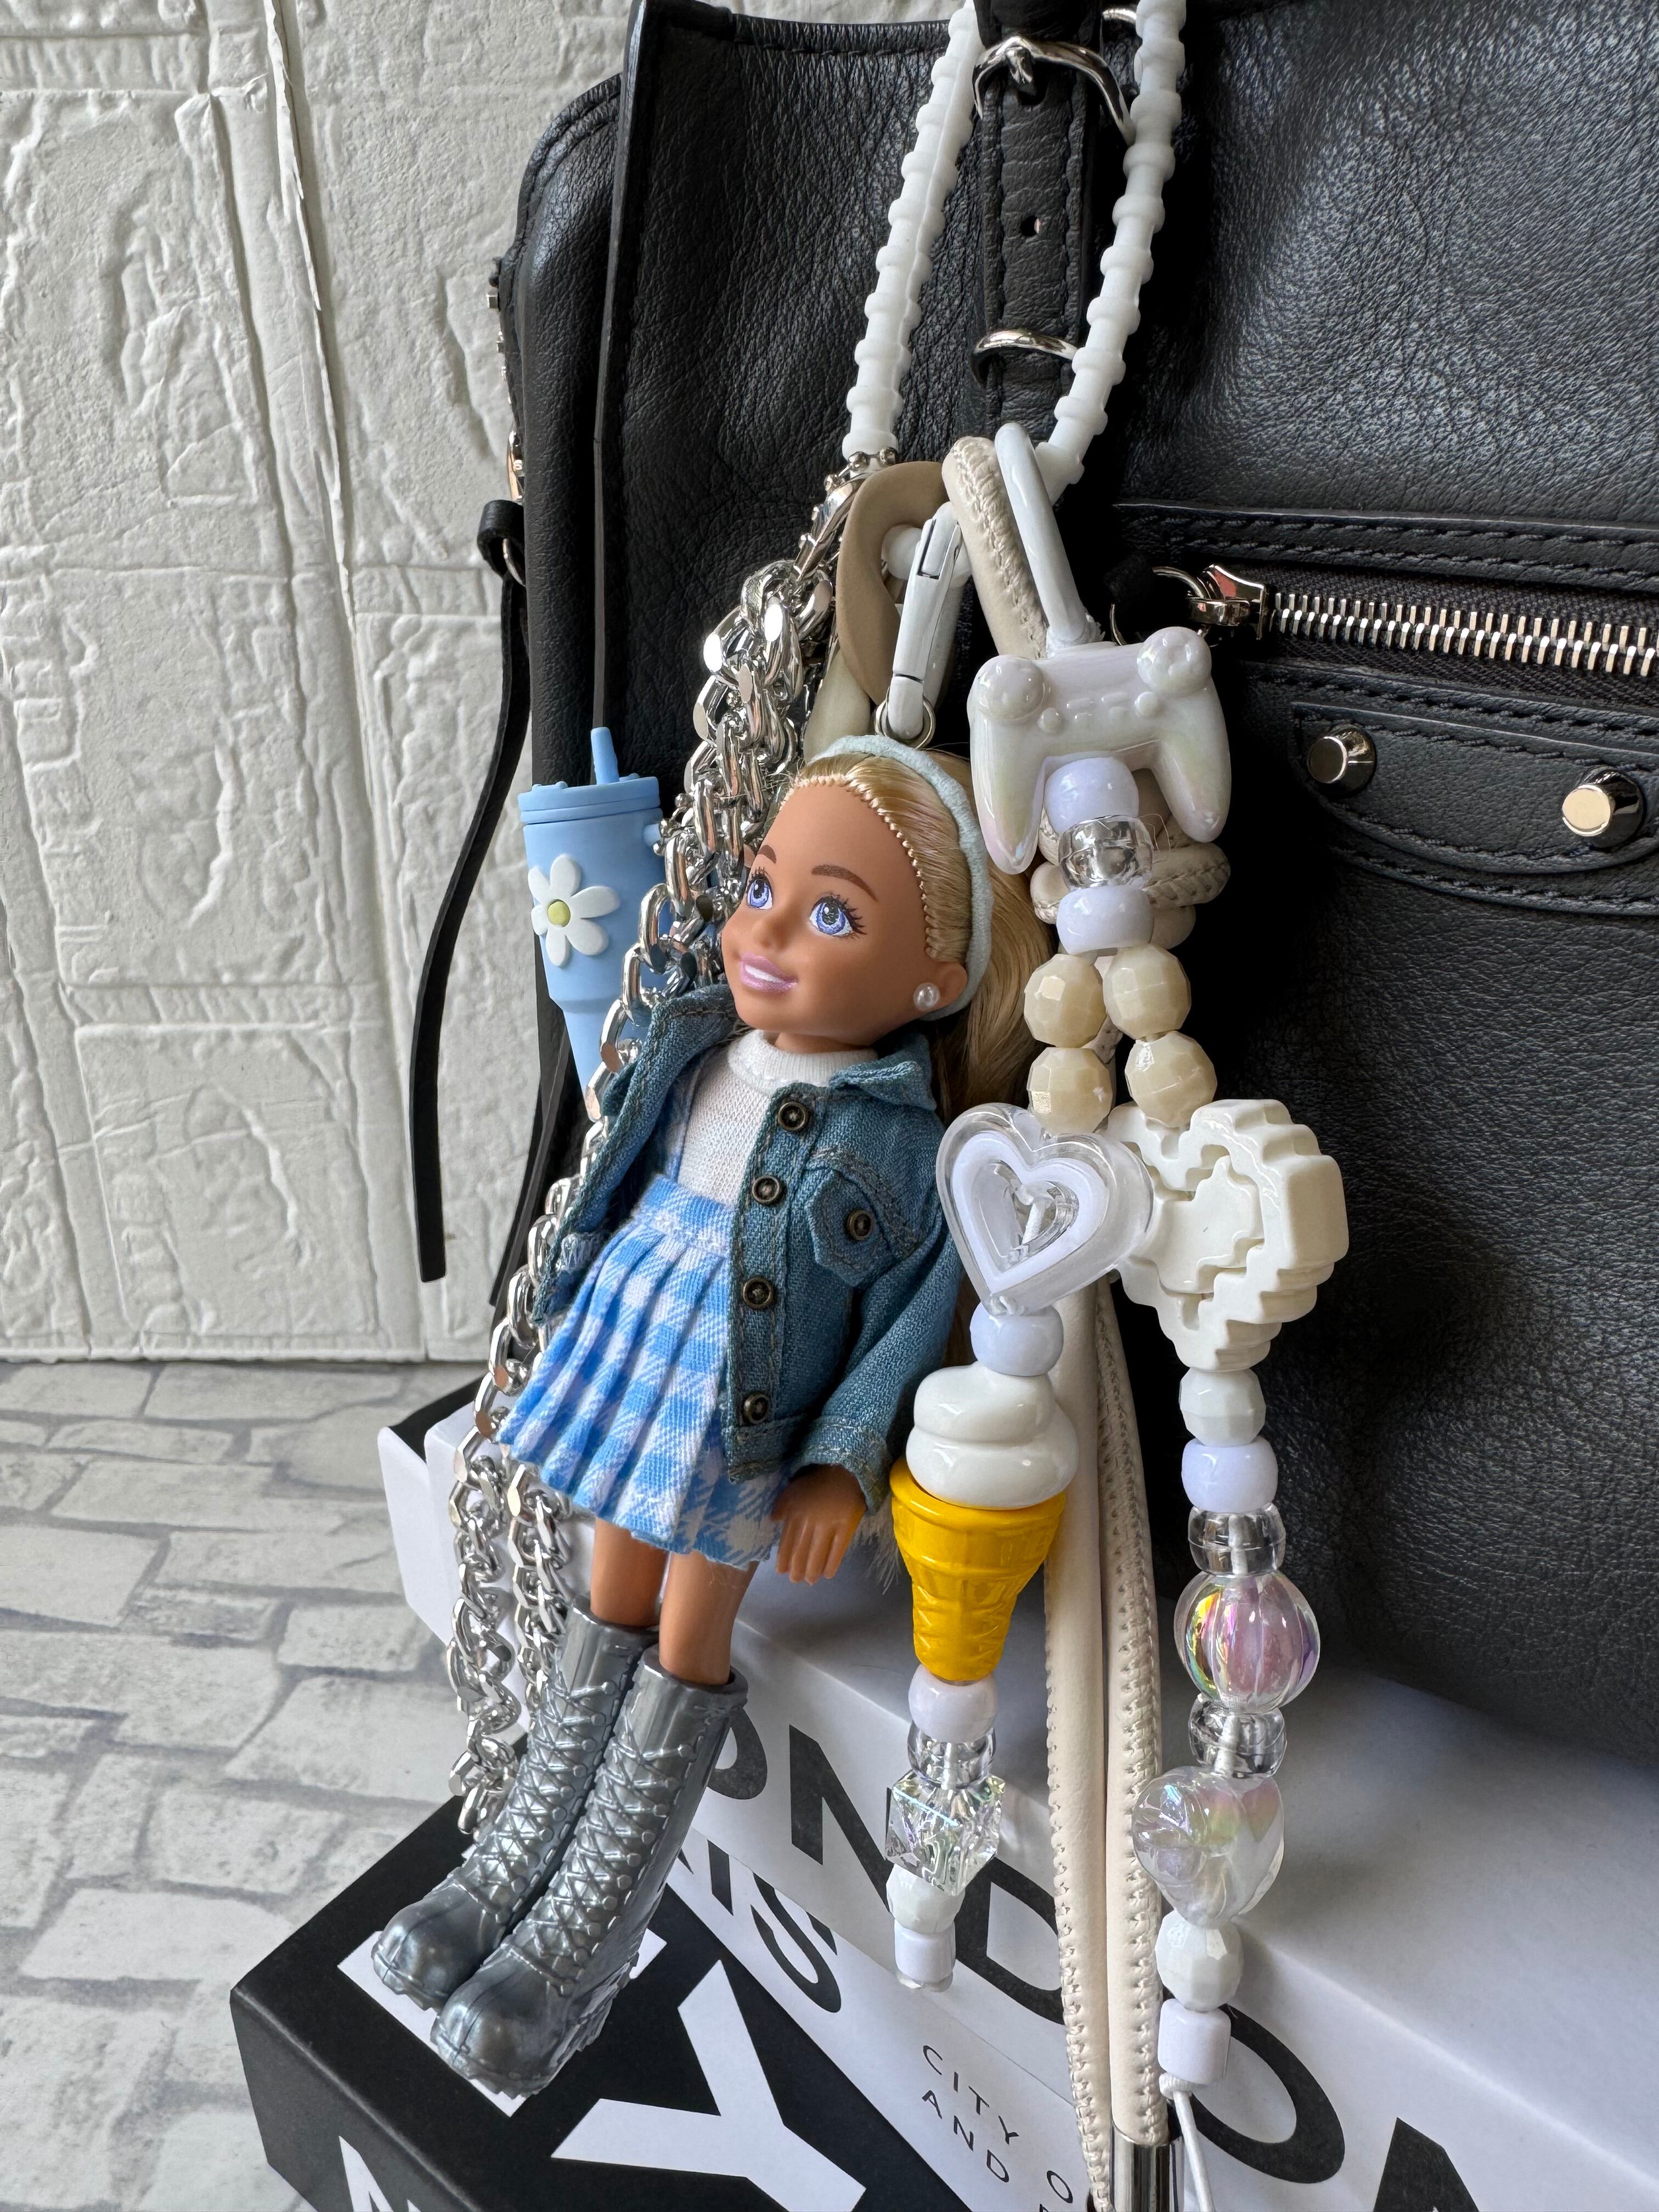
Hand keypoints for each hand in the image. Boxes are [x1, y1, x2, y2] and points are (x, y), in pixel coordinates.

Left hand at [771, 1464, 864, 1583]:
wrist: (842, 1470)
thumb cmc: (815, 1482)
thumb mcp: (792, 1489)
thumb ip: (781, 1506)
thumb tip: (773, 1521)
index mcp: (794, 1514)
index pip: (786, 1542)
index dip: (783, 1559)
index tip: (781, 1572)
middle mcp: (809, 1522)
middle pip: (801, 1552)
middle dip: (797, 1570)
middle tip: (796, 1580)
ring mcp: (828, 1525)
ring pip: (818, 1555)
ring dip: (813, 1571)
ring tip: (811, 1581)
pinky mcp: (846, 1527)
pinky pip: (838, 1551)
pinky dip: (832, 1564)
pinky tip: (828, 1574)